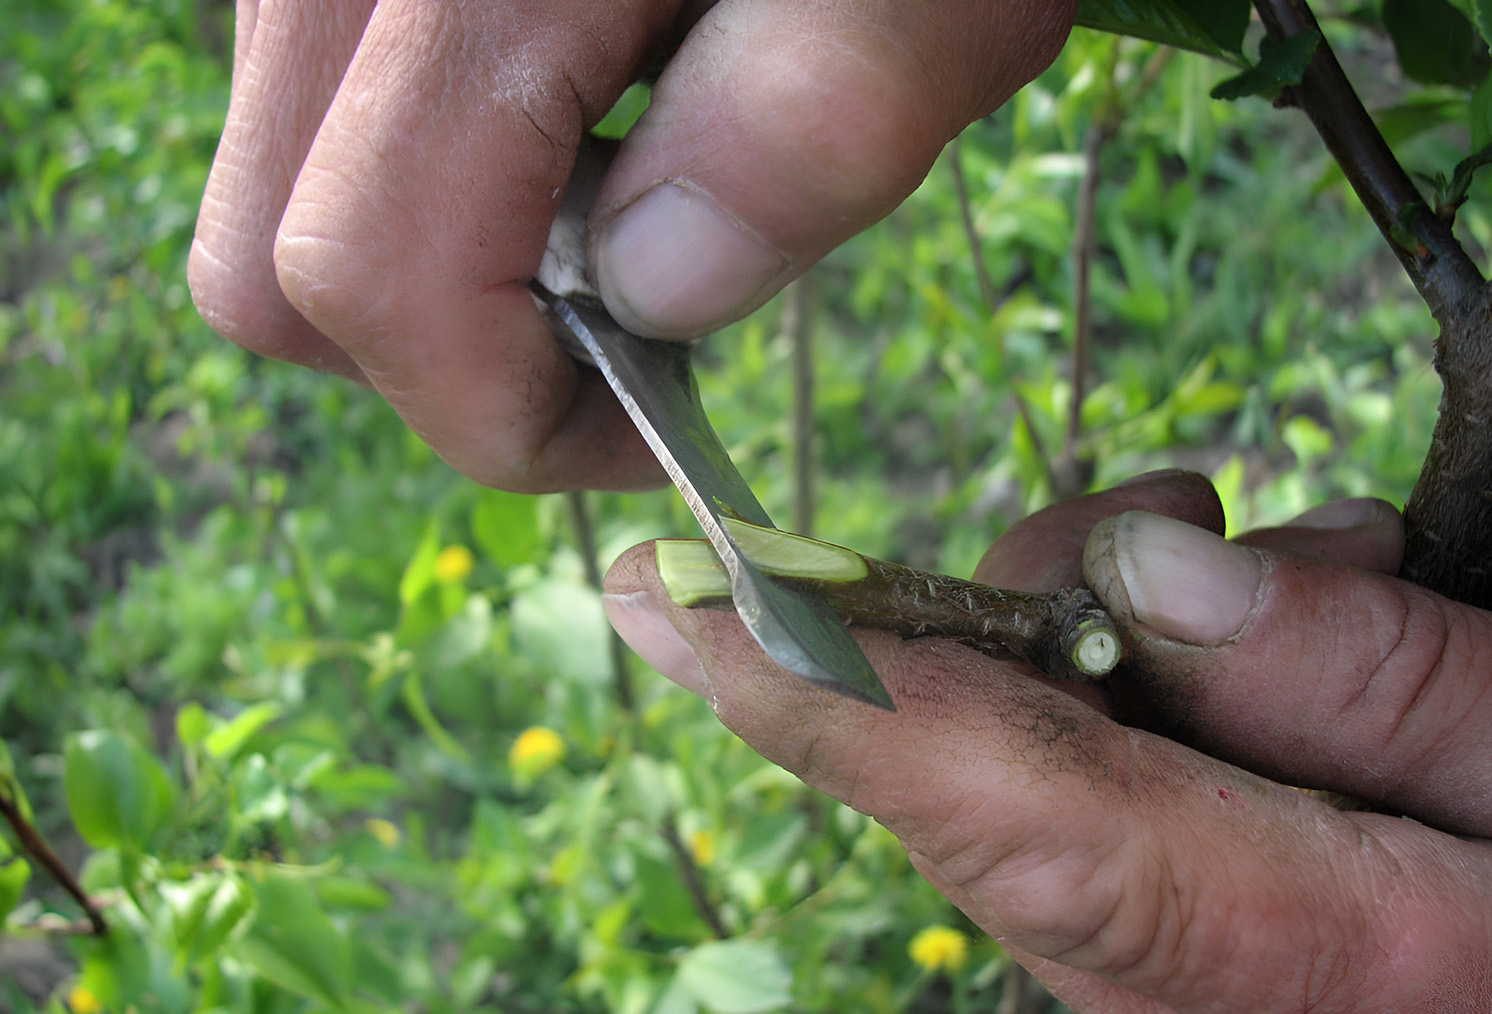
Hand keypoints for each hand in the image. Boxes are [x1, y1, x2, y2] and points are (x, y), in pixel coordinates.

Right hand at [188, 0, 1074, 490]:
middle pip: (277, 279)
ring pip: (291, 209)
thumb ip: (813, 117)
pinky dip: (434, 194)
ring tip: (634, 200)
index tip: (661, 425)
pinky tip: (583, 128)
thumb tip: (658, 296)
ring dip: (449, 280)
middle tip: (643, 324)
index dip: (511, 415)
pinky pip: (327, 134)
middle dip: (461, 363)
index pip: (369, 283)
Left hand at [603, 470, 1491, 1010]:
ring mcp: (1149, 976)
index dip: (822, 691)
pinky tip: (1280, 631)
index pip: (1000, 807)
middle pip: (990, 768)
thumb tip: (1149, 568)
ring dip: (1122, 633)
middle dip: (1043, 605)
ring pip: (1027, 765)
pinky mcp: (1160, 942)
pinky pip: (1085, 792)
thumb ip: (1379, 681)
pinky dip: (1150, 692)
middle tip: (1199, 512)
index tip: (668, 598)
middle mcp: (1168, 989)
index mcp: (1294, 956)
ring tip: (1323, 570)